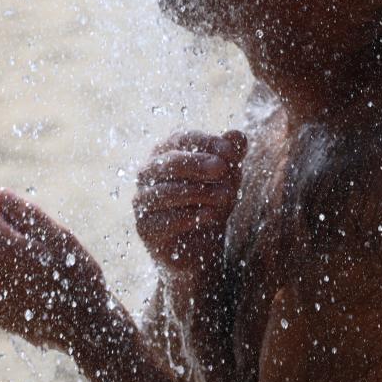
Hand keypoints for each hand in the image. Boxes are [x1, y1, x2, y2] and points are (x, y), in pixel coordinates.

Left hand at [0, 190, 112, 353]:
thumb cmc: (78, 277)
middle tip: (44, 255)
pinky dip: (11, 286)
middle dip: (9, 240)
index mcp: (5, 247)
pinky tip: (35, 294)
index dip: (3, 214)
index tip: (25, 224)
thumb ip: (26, 213)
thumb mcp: (61, 237)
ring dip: (10, 264)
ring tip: (43, 276)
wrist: (86, 328)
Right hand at [134, 130, 247, 273]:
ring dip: (199, 192)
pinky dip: (189, 216)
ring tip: (226, 196)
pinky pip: (163, 220)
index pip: (182, 139)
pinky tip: (209, 215)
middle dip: (197, 164)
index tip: (230, 152)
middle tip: (222, 169)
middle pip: (169, 162)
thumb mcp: (227, 178)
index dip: (206, 143)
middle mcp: (148, 173)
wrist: (201, 246)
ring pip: (165, 191)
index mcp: (167, 152)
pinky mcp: (145, 228)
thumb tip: (238, 135)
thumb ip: (232, 156)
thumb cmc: (211, 203)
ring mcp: (143, 200)